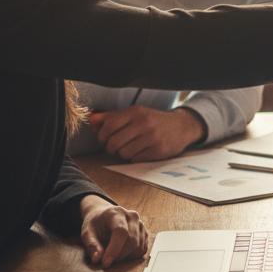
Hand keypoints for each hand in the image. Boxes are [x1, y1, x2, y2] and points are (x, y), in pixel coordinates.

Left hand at [78, 194, 147, 268]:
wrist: (105, 216)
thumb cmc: (96, 225)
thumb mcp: (87, 233)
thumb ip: (91, 245)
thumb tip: (97, 259)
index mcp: (116, 213)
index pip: (121, 231)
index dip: (114, 249)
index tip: (105, 263)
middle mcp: (132, 217)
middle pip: (132, 241)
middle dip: (118, 255)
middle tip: (106, 259)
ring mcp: (141, 224)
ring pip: (138, 247)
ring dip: (125, 256)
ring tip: (113, 252)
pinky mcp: (145, 233)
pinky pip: (142, 249)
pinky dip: (132, 255)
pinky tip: (122, 251)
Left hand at [88, 105, 206, 161]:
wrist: (181, 126)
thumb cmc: (152, 120)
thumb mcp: (134, 114)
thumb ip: (110, 117)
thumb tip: (90, 119)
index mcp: (136, 111)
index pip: (108, 126)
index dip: (102, 136)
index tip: (106, 138)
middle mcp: (145, 123)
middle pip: (113, 142)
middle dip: (111, 147)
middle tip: (117, 146)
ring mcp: (153, 137)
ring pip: (123, 153)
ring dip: (124, 153)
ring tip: (132, 147)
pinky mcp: (159, 150)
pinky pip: (135, 159)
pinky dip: (135, 157)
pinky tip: (142, 151)